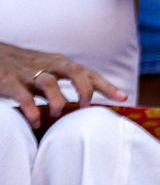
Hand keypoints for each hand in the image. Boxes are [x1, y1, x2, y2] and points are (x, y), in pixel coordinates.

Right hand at [0, 42, 125, 129]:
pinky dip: (31, 109)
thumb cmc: (22, 67)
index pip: (88, 72)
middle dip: (85, 89)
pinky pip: (23, 95)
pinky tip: (35, 121)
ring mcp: (27, 73)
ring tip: (58, 115)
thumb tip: (84, 106)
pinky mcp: (8, 81)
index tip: (123, 98)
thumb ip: (61, 85)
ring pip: (49, 82)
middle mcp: (47, 65)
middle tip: (87, 106)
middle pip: (75, 70)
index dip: (106, 85)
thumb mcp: (45, 71)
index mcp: (58, 62)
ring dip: (58, 100)